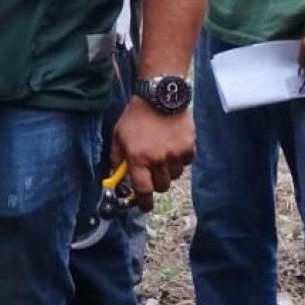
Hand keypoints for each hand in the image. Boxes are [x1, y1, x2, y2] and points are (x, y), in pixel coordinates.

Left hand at [110, 97, 194, 211]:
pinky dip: (180, 159)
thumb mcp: (118, 136)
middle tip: (151, 171)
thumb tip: (116, 175)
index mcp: (138, 158)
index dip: (143, 202)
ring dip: (168, 170)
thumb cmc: (135, 117)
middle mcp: (157, 160)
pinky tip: (173, 145)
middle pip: (161, 186)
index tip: (144, 206)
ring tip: (162, 153)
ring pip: (174, 176)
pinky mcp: (189, 148)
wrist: (158, 98)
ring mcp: (175, 155)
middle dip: (155, 182)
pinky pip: (186, 163)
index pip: (142, 190)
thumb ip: (117, 157)